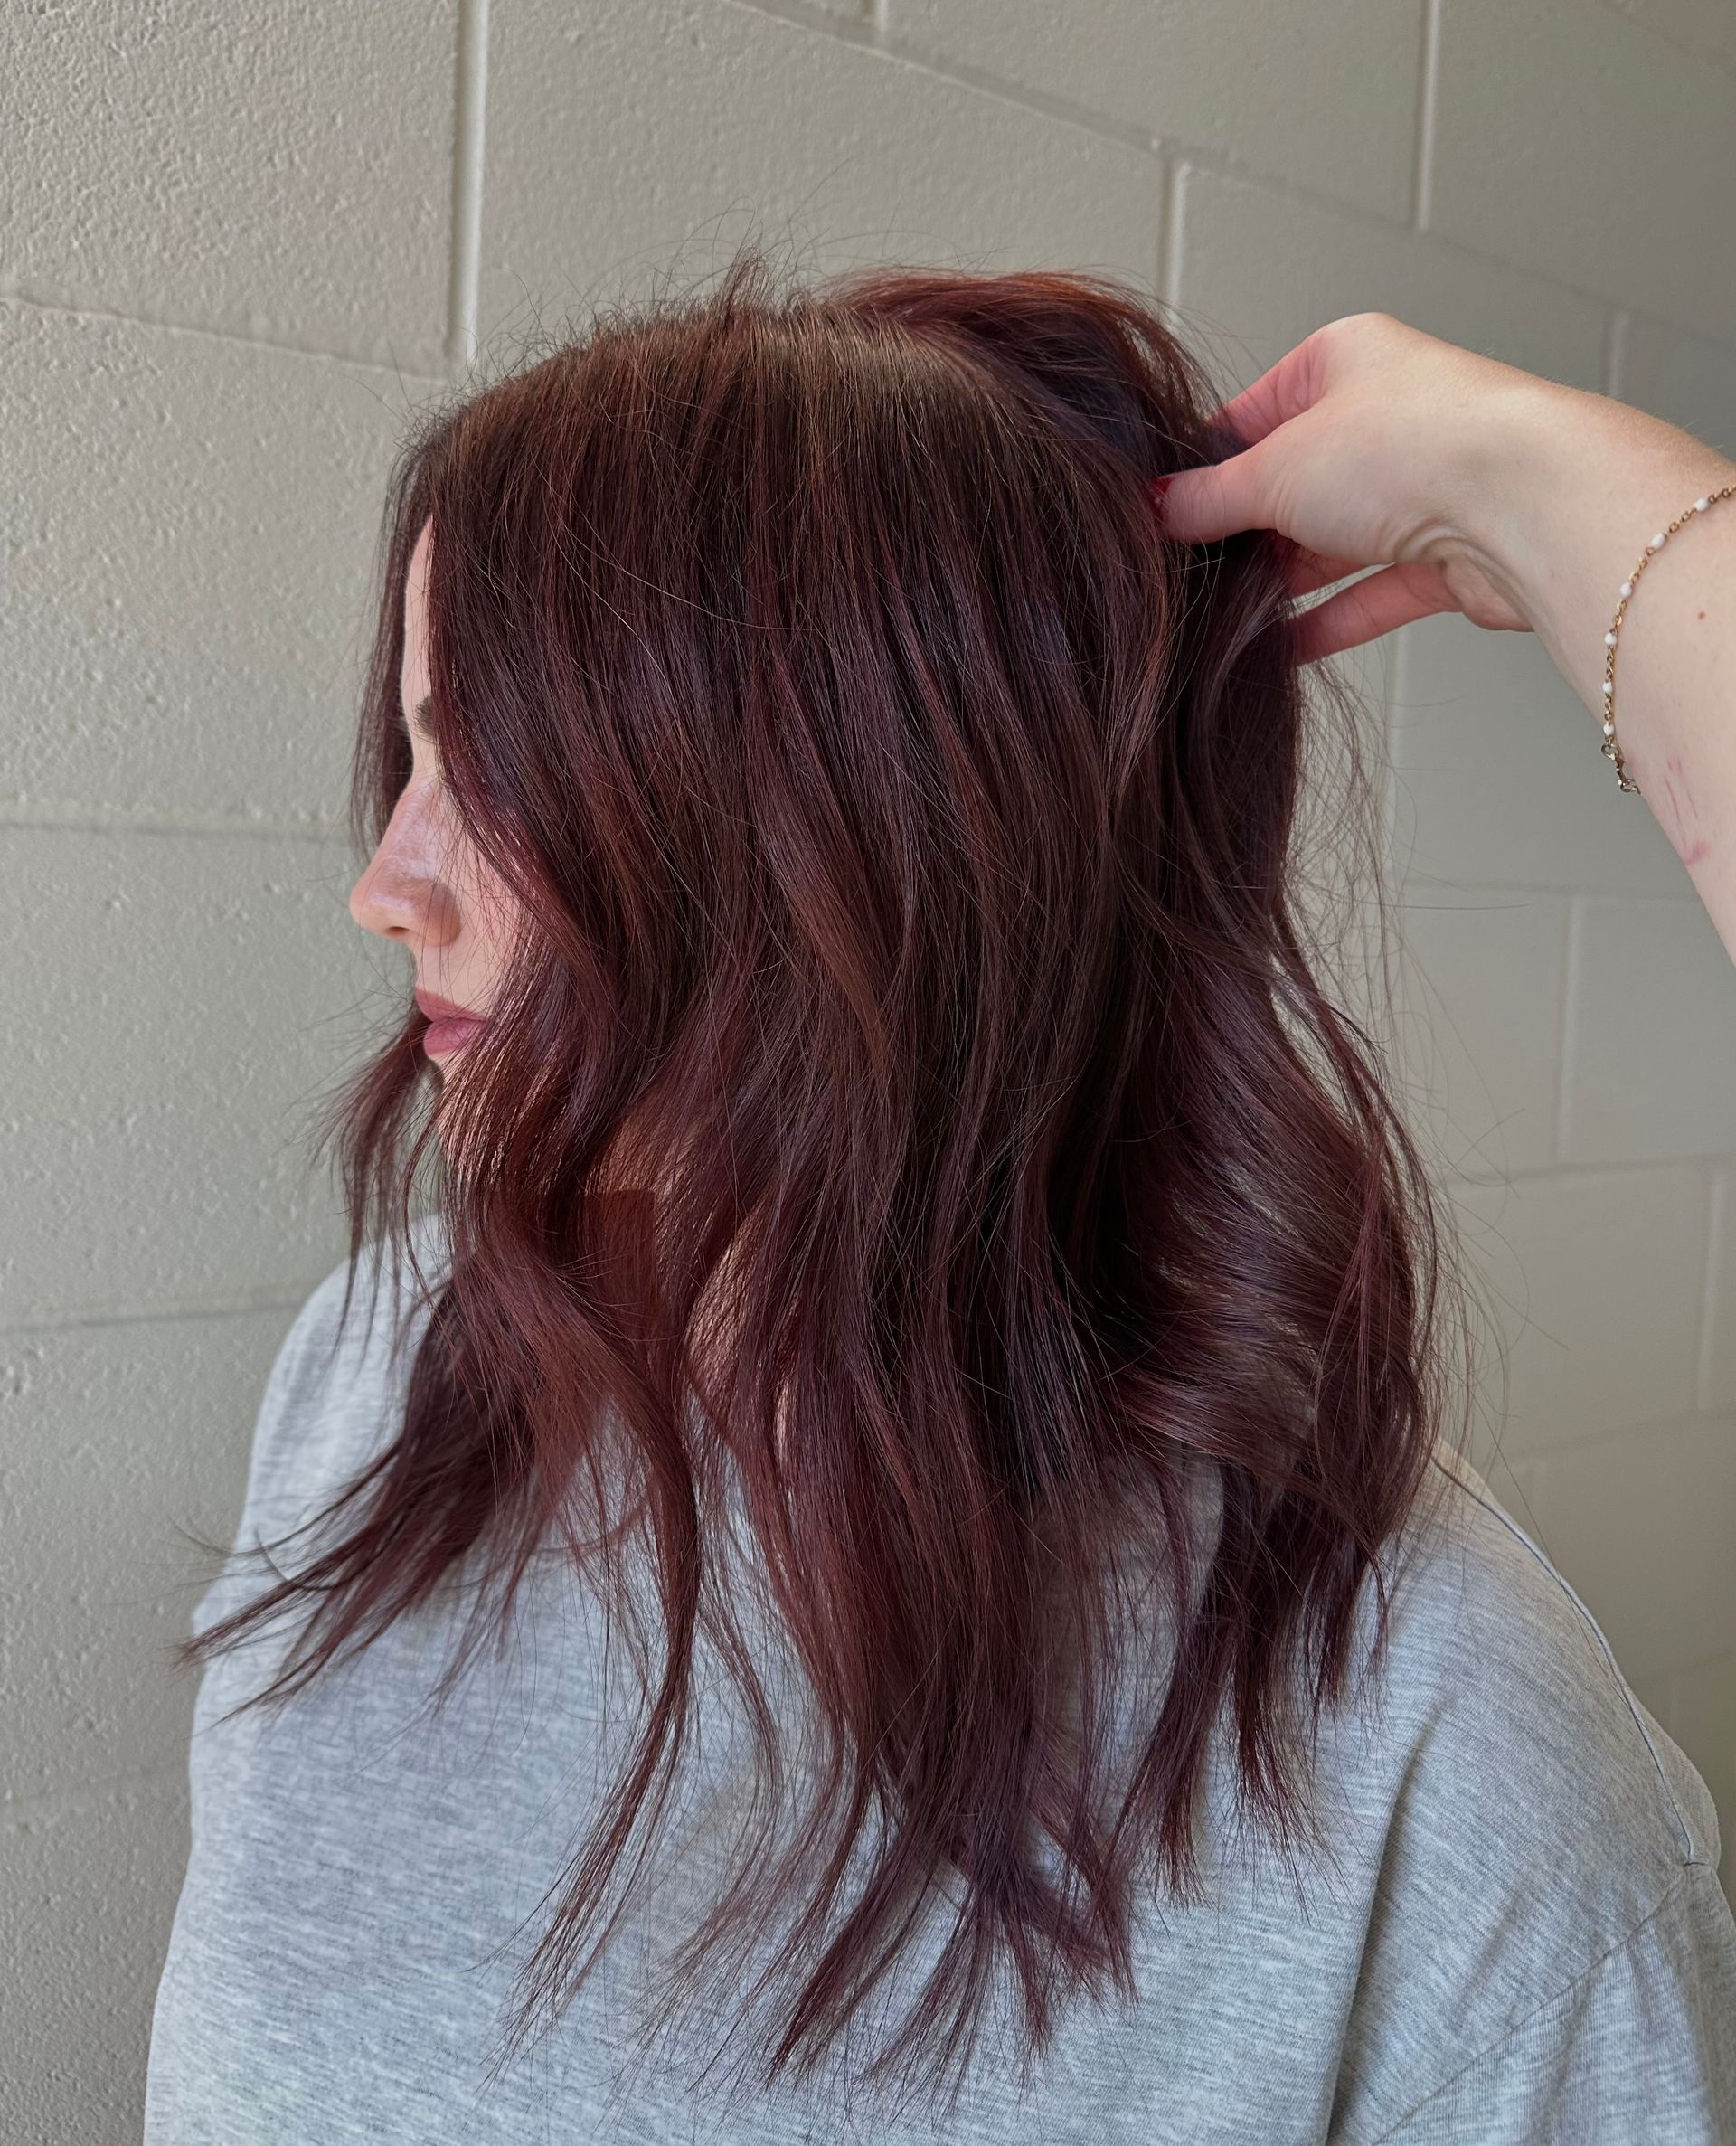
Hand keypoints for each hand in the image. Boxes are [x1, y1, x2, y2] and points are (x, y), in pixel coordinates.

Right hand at [1154, 312, 1568, 662]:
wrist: (1524, 505)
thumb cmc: (1411, 446)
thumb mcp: (1274, 469)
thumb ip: (1207, 499)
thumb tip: (1155, 511)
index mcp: (1343, 360)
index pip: (1251, 415)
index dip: (1204, 467)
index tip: (1161, 514)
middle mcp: (1386, 417)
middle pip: (1290, 485)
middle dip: (1243, 534)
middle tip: (1185, 575)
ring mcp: (1419, 488)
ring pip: (1329, 543)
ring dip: (1280, 583)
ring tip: (1219, 621)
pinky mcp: (1445, 557)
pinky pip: (1368, 594)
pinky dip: (1324, 624)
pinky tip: (1275, 652)